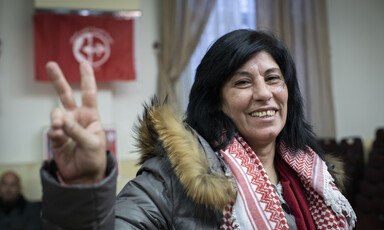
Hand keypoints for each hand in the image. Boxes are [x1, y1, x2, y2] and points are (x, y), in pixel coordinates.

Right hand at [46, 61, 105, 183]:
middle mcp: (77, 118)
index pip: (89, 94)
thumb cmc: (94, 157)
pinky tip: (59, 136)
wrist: (83, 175)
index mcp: (91, 116)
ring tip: (61, 129)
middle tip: (50, 65)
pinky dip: (55, 132)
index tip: (84, 64)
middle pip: (65, 95)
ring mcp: (65, 126)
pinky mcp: (56, 136)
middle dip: (58, 80)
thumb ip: (78, 131)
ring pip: (56, 113)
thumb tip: (62, 119)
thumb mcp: (92, 143)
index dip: (87, 79)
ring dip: (57, 119)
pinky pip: (52, 129)